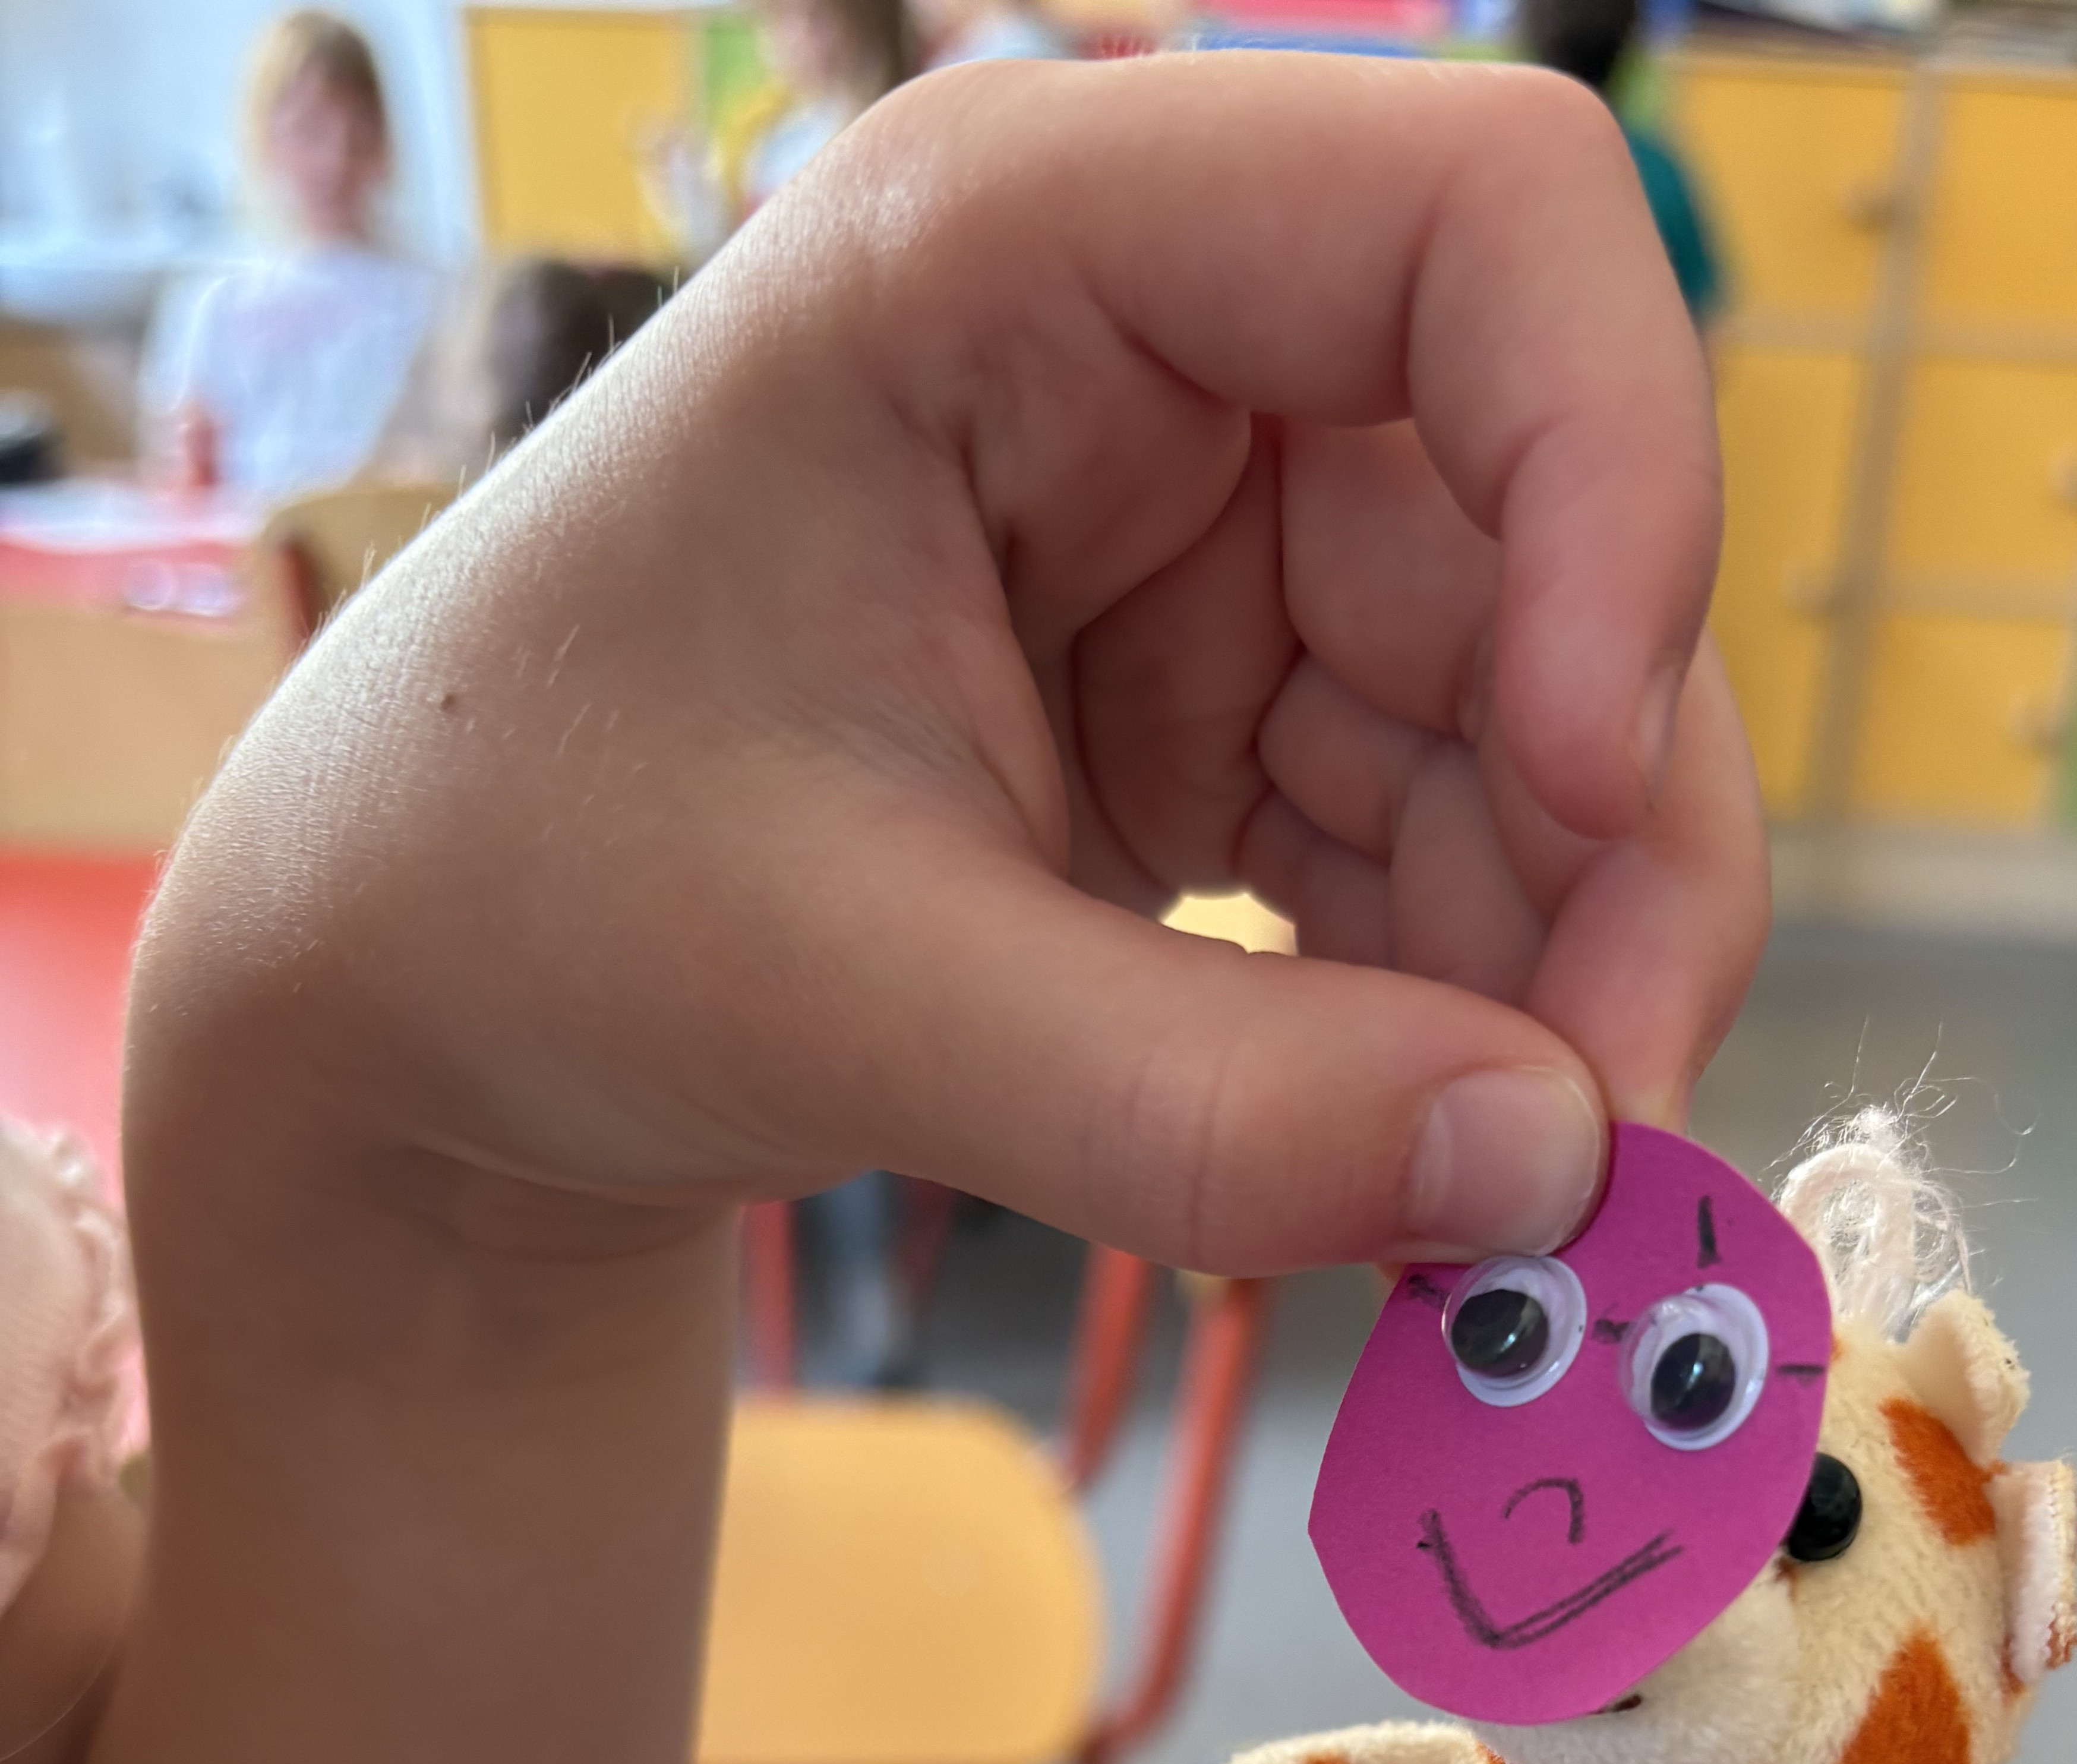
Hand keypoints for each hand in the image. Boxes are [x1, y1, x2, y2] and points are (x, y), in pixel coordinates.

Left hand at [71, 55, 1764, 1763]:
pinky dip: (1463, 1013)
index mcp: (1021, 248)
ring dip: (1555, 965)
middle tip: (1592, 1136)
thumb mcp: (839, 984)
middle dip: (1610, 842)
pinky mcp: (1227, 717)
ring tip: (1487, 1199)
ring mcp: (1210, 543)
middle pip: (1559, 528)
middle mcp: (1158, 357)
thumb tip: (1548, 1175)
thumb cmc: (532, 890)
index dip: (1616, 482)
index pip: (1489, 217)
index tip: (1576, 776)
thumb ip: (1195, 1101)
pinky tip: (1409, 1152)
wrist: (426, 1005)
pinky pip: (1445, 845)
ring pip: (1537, 719)